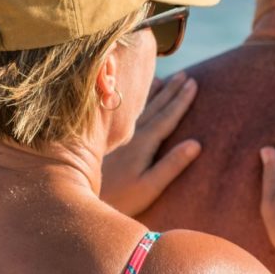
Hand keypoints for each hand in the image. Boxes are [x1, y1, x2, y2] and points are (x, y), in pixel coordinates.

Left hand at [100, 71, 200, 216]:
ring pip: (141, 106)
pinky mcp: (107, 138)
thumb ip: (172, 164)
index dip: (182, 100)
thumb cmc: (121, 198)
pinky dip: (135, 100)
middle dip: (172, 90)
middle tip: (186, 75)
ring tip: (168, 78)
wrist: (78, 196)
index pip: (168, 116)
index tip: (194, 82)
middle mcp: (131, 133)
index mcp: (144, 142)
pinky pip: (125, 112)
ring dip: (156, 92)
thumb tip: (196, 143)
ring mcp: (118, 134)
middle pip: (156, 106)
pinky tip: (137, 96)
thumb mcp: (150, 186)